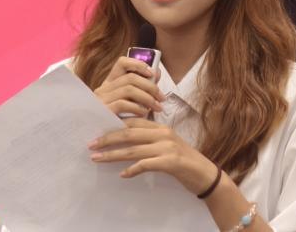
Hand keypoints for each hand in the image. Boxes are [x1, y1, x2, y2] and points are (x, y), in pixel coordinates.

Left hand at [89, 117, 218, 194]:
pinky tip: (122, 174)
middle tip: (91, 144)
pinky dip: (132, 169)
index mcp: (161, 127)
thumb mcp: (166, 146)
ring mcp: (167, 147)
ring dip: (113, 154)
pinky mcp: (170, 162)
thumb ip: (149, 140)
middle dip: (107, 139)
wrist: (205, 174)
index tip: (96, 131)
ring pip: (134, 149)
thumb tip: (124, 141)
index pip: (132, 121)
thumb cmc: (183, 161)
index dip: (112, 125)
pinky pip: (146, 164)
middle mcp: (163, 134)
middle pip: (129, 133)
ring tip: (97, 158)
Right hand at [93, 56, 164, 116]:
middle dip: (150, 86)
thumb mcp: (132, 104)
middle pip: (130, 77)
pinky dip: (137, 108)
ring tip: (157, 108)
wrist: (102, 145)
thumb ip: (142, 89)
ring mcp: (101, 100)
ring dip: (147, 98)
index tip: (152, 74)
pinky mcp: (102, 112)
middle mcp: (103, 89)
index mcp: (110, 84)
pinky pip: (123, 103)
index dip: (138, 64)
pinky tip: (144, 114)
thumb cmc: (120, 123)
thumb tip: (157, 73)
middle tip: (162, 98)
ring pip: (128, 88)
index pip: (122, 63)